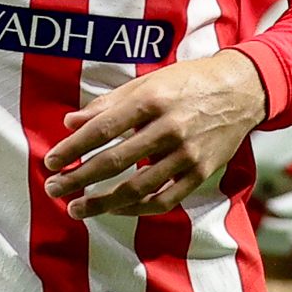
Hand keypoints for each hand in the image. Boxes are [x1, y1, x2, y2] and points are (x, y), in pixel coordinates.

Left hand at [42, 50, 266, 218]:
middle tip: (53, 188)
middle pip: (114, 161)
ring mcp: (187, 154)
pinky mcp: (201, 173)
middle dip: (78, 178)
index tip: (50, 161)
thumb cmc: (187, 82)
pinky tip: (116, 209)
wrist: (241, 90)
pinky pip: (164, 199)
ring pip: (137, 188)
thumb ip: (108, 104)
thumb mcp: (148, 82)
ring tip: (76, 208)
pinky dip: (137, 208)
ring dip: (102, 202)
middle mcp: (169, 128)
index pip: (102, 129)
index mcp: (152, 99)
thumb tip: (71, 122)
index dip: (72, 148)